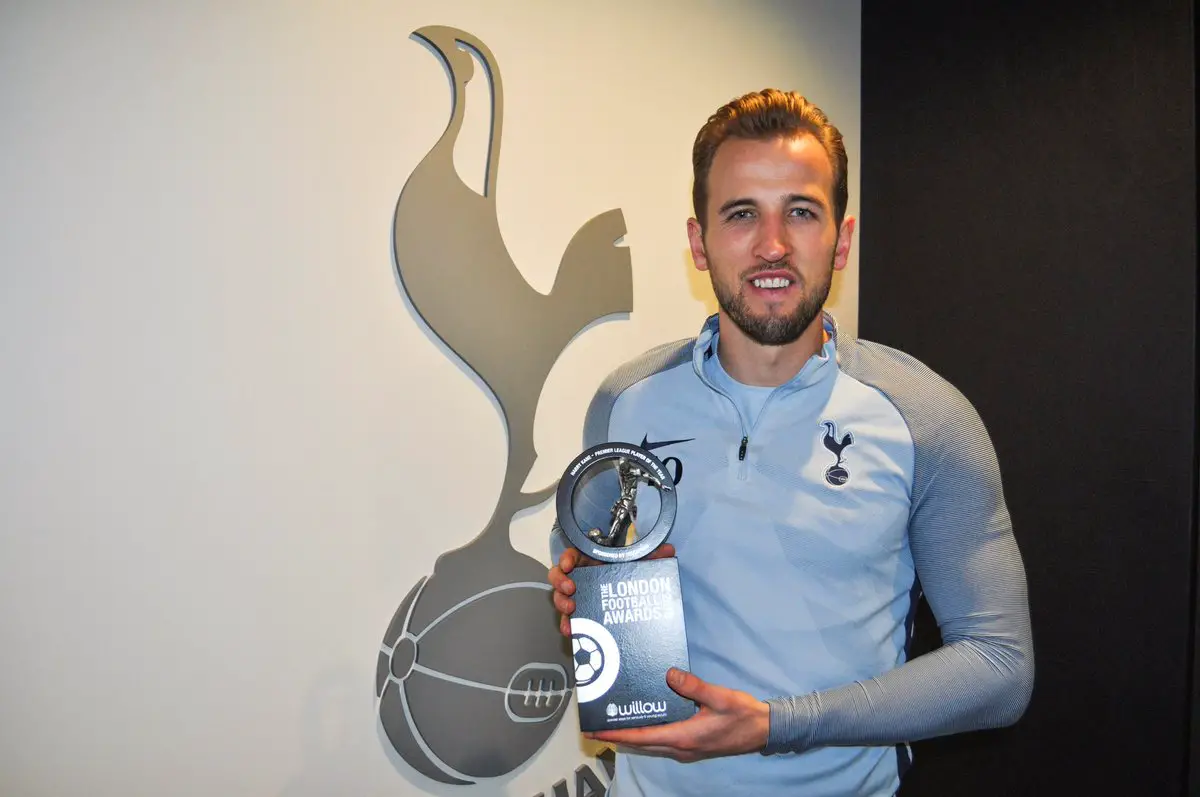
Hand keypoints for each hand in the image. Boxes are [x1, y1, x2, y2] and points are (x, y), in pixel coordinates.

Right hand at [547, 541, 675, 637]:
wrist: (630, 599)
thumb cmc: (629, 577)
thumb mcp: (640, 565)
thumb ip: (653, 556)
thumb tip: (669, 551)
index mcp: (590, 562)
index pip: (571, 555)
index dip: (566, 559)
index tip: (568, 564)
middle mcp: (580, 578)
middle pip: (559, 576)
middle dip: (560, 582)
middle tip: (571, 589)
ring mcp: (578, 596)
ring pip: (560, 597)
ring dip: (562, 603)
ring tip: (571, 611)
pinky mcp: (581, 613)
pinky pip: (569, 618)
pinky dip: (568, 624)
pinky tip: (572, 630)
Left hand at [584, 668, 769, 761]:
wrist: (763, 730)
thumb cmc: (742, 715)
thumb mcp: (719, 697)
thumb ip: (693, 686)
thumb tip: (669, 674)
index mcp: (684, 737)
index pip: (642, 737)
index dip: (617, 734)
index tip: (597, 729)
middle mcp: (681, 747)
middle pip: (641, 743)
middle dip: (617, 735)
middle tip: (596, 724)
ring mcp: (686, 749)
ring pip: (650, 744)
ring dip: (631, 736)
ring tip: (613, 722)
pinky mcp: (691, 745)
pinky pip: (661, 741)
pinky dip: (646, 734)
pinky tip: (642, 720)